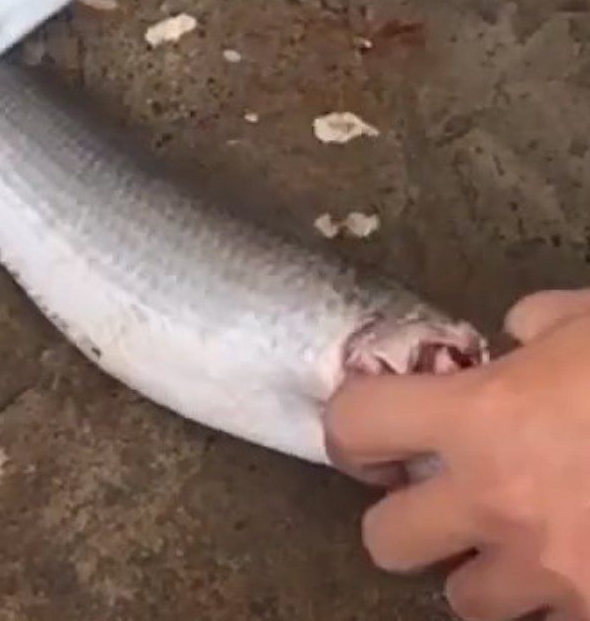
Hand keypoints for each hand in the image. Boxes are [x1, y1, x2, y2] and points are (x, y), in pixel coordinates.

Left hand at [325, 289, 589, 620]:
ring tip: (520, 536)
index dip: (349, 424)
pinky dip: (554, 601)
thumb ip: (538, 322)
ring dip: (480, 571)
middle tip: (440, 494)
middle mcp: (498, 503)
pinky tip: (583, 561)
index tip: (372, 432)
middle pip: (384, 541)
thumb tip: (515, 335)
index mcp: (481, 417)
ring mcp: (553, 576)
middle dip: (403, 518)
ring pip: (464, 603)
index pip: (355, 422)